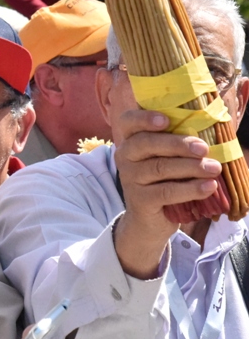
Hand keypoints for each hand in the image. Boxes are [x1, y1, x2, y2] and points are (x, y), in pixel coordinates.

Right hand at [113, 109, 219, 278]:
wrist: (148, 220)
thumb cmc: (162, 181)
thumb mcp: (164, 159)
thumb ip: (174, 144)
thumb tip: (207, 131)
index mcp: (130, 141)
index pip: (128, 122)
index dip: (144, 118)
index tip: (166, 120)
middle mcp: (125, 157)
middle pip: (146, 143)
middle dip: (177, 144)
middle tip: (203, 148)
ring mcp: (130, 179)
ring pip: (159, 168)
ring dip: (190, 167)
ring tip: (214, 168)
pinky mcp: (140, 200)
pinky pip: (166, 192)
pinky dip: (190, 189)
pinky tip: (209, 187)